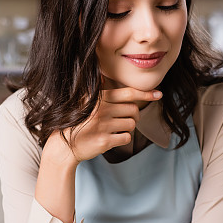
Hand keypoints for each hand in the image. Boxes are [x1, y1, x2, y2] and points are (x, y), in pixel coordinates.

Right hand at [45, 86, 161, 164]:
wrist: (63, 146)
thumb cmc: (75, 123)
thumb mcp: (82, 102)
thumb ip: (96, 90)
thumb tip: (102, 75)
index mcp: (99, 99)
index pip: (128, 93)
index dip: (146, 94)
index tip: (159, 94)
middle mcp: (102, 110)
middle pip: (133, 110)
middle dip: (134, 115)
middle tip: (125, 119)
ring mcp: (103, 126)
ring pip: (132, 124)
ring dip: (128, 128)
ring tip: (115, 129)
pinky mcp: (104, 141)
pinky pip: (126, 138)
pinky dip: (123, 139)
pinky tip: (112, 138)